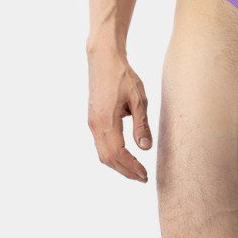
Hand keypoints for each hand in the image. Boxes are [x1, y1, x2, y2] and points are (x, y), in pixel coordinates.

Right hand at [87, 49, 152, 181]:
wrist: (103, 59)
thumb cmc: (122, 76)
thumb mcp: (138, 98)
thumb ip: (141, 124)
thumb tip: (145, 149)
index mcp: (106, 121)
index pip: (118, 153)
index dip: (131, 167)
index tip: (144, 175)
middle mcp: (95, 126)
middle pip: (108, 159)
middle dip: (125, 171)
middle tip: (142, 178)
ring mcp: (92, 123)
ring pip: (102, 153)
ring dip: (118, 165)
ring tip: (135, 170)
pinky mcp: (93, 119)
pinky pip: (100, 144)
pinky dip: (112, 155)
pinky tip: (124, 155)